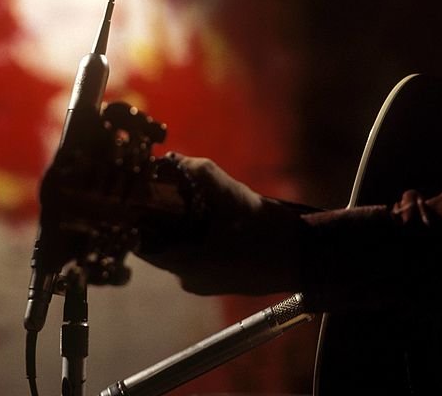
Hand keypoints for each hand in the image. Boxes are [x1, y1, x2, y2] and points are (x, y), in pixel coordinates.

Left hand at [135, 153, 310, 296]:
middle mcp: (189, 278)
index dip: (138, 217)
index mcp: (185, 264)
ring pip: (181, 248)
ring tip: (195, 200)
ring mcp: (206, 281)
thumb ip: (200, 174)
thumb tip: (174, 159)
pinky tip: (215, 217)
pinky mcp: (221, 278)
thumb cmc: (265, 230)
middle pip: (161, 244)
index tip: (139, 194)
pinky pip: (199, 254)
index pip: (141, 243)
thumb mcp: (231, 195)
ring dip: (183, 225)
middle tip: (170, 190)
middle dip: (163, 216)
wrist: (304, 256)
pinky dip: (199, 235)